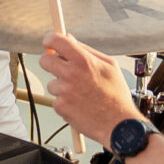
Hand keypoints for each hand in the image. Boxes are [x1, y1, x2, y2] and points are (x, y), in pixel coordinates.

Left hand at [41, 32, 145, 146]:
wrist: (119, 124)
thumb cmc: (117, 96)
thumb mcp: (110, 66)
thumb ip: (87, 51)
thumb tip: (70, 39)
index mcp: (84, 61)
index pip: (56, 41)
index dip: (50, 40)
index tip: (49, 43)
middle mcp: (71, 74)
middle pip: (44, 60)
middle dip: (50, 63)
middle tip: (61, 69)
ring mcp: (64, 91)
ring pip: (52, 83)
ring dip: (61, 87)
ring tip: (81, 94)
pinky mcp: (61, 107)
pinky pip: (56, 100)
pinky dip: (65, 102)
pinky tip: (80, 105)